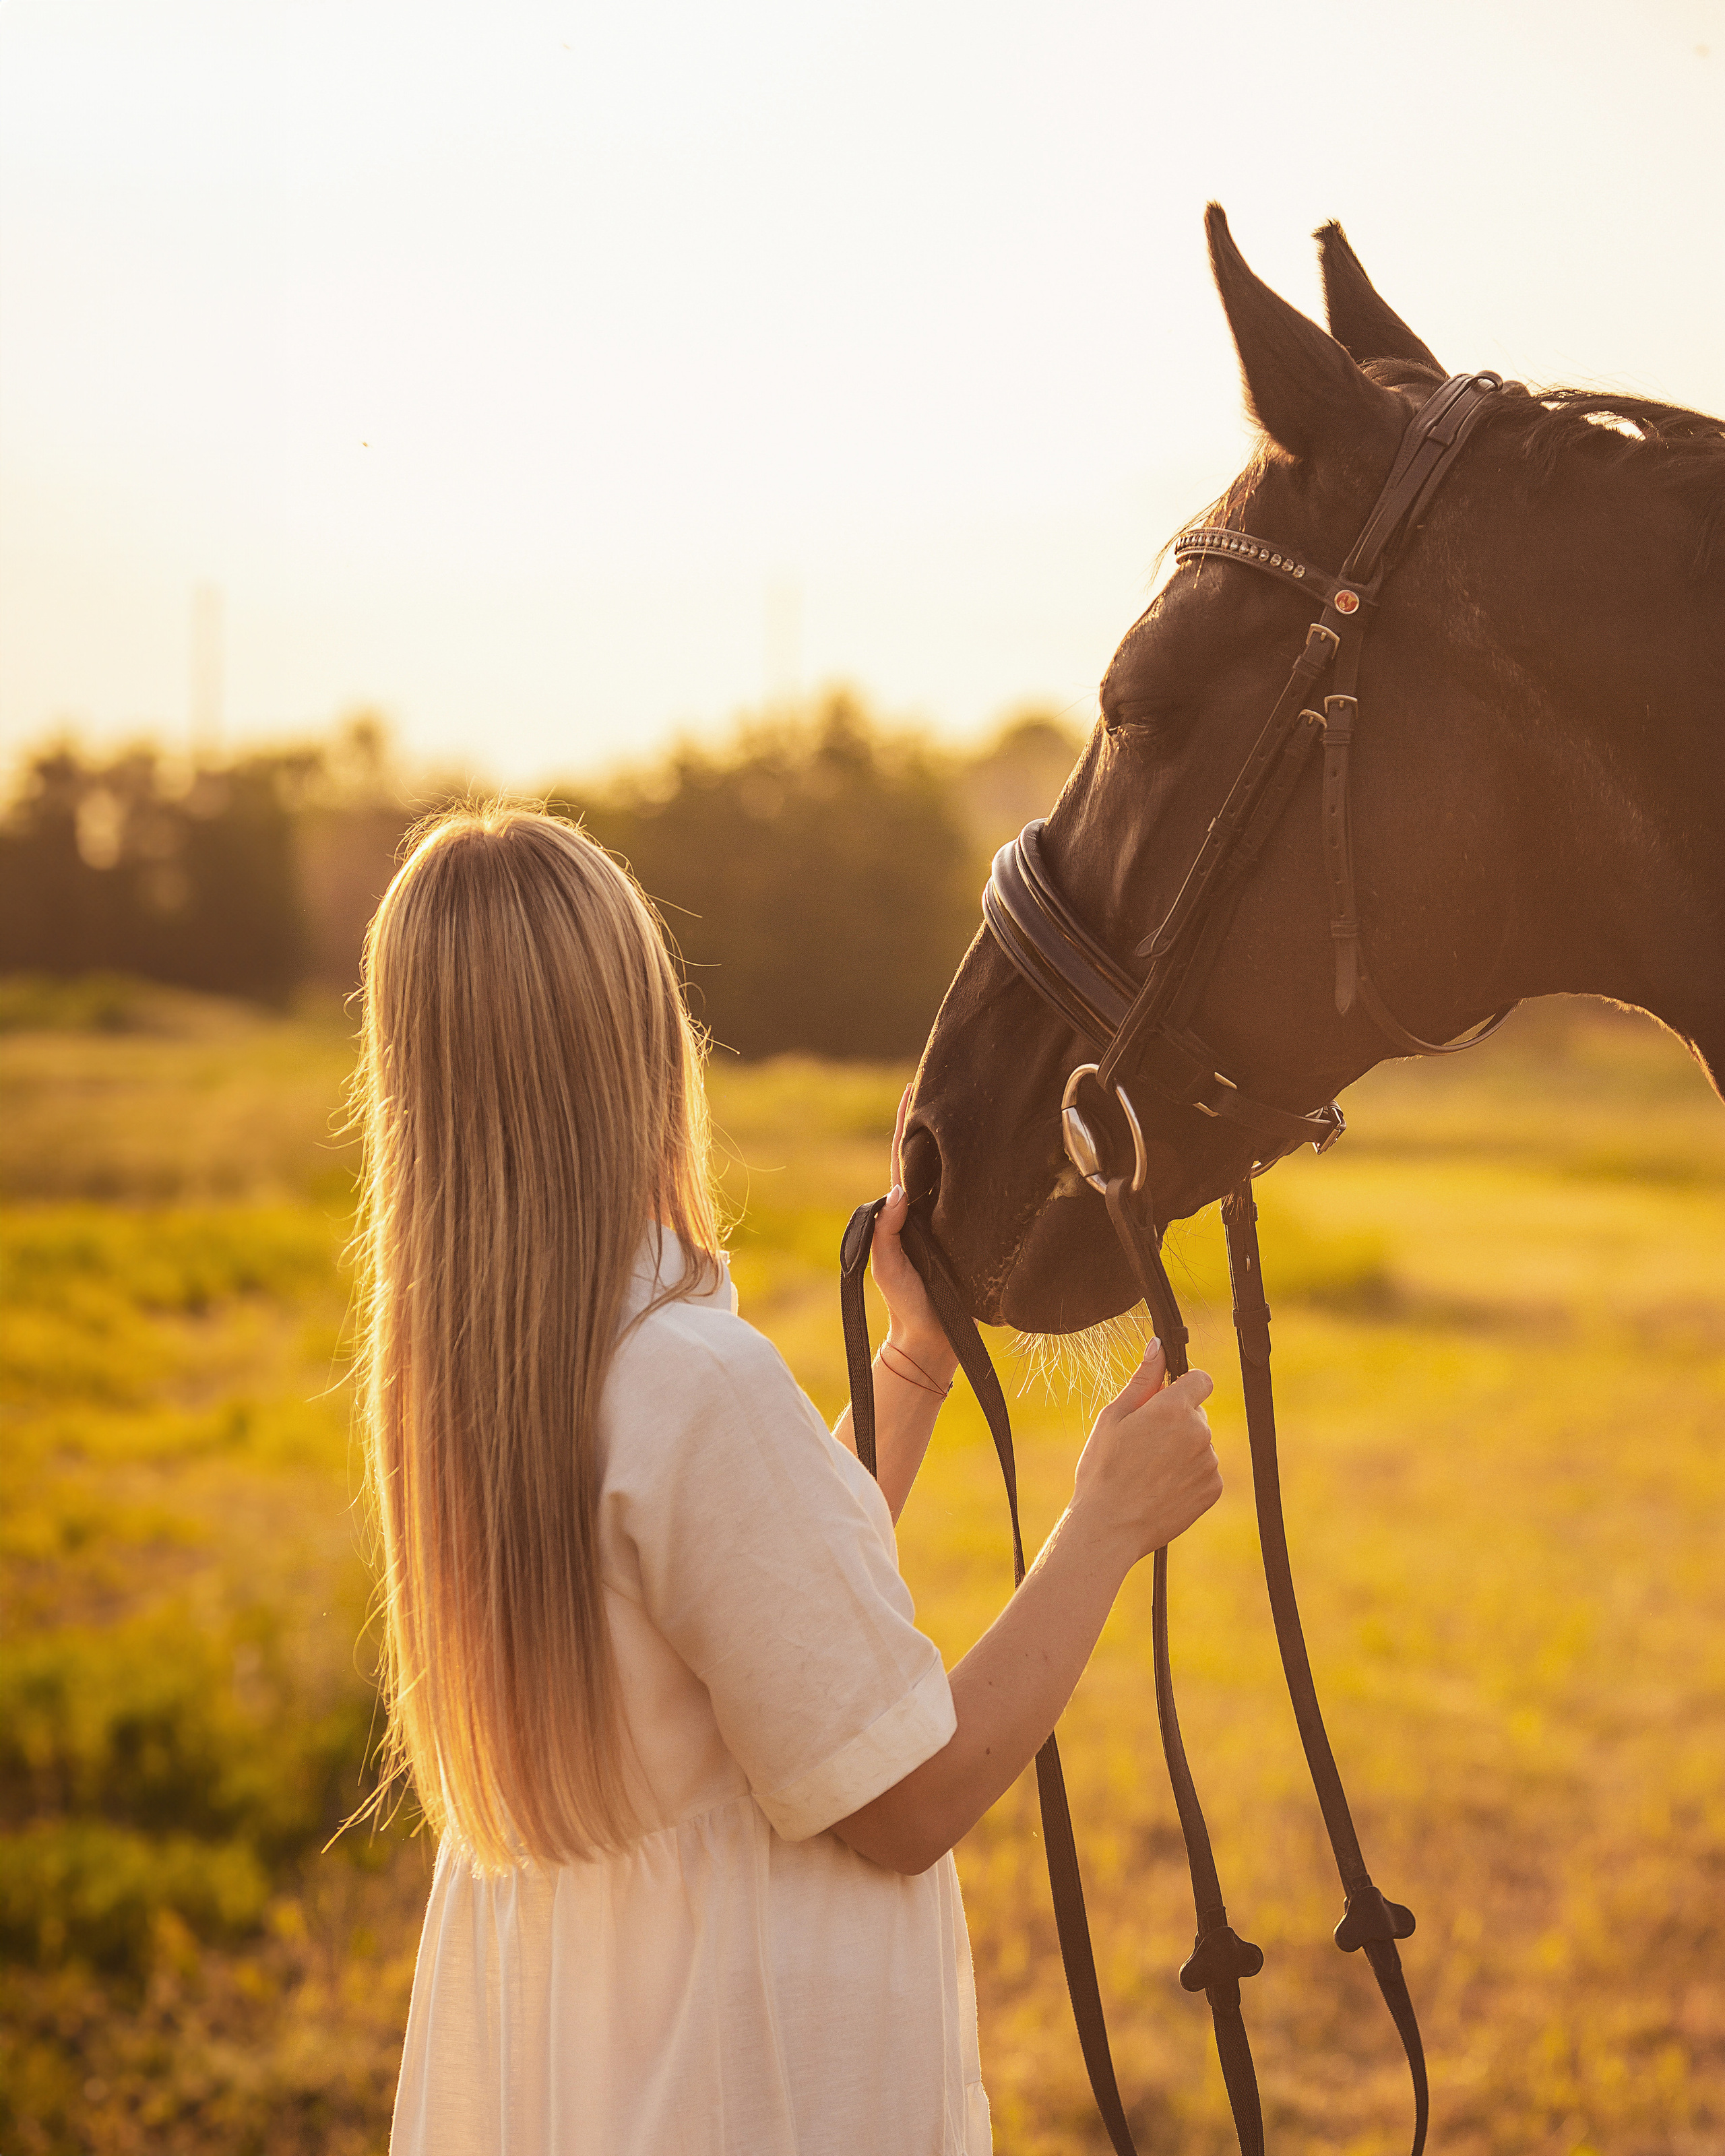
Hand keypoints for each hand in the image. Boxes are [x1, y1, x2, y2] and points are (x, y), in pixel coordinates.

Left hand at [871, 1089, 957, 1386]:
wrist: (932, 1339)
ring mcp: (949, 1222)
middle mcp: (927, 1211)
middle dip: (935, 1121)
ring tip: (971, 1106)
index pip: (903, 1161)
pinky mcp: (970, 1236)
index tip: (910, 1089)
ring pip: (953, 1174)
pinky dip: (980, 1175)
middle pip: (930, 1158)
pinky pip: (974, 1199)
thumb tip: (897, 1193)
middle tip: (945, 1081)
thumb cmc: (906, 1304)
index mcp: (905, 1213)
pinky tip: (994, 1155)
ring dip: (959, 1143)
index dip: (906, 1126)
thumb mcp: (888, 1267)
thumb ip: (886, 1234)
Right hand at [1071, 1339, 1220, 1565]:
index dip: (1183, 1386)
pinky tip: (1161, 1487)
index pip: (1201, 1379)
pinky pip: (1205, 1470)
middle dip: (1177, 1421)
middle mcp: (1199, 1432)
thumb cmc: (1103, 1468)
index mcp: (1172, 1409)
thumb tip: (1158, 1345)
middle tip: (1144, 1445)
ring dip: (1182, 1449)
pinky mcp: (1213, 1489)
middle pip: (1197, 1413)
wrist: (1109, 1527)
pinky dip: (1188, 1475)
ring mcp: (1209, 1462)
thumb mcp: (1114, 1417)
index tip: (1165, 1401)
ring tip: (1149, 1471)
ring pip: (1201, 1443)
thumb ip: (1143, 1379)